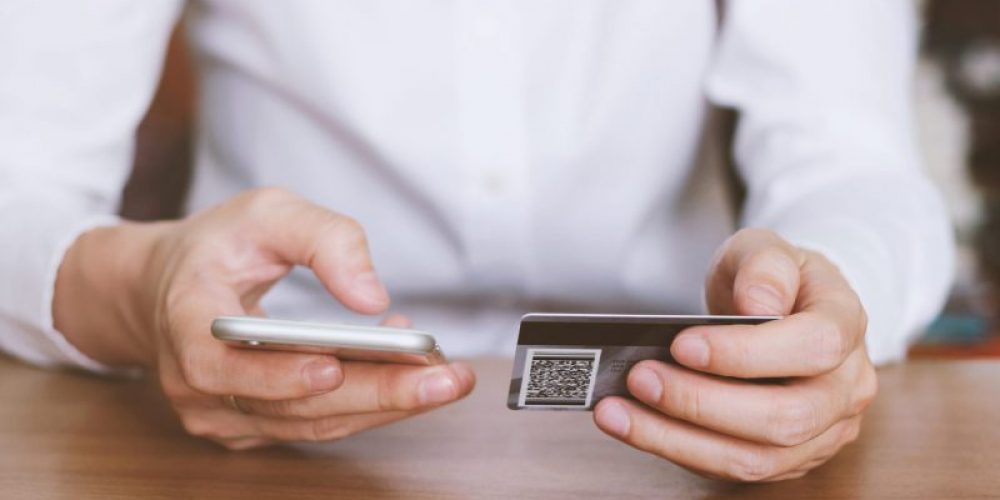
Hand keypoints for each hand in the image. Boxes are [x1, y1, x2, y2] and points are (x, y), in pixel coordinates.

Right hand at [54, 188, 474, 448]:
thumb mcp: (268, 213)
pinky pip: (316, 423)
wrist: (168, 286)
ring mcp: (222, 413)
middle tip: (445, 378)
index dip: (276, 375)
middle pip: (291, 405)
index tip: (333, 369)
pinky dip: (367, 400)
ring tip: (445, 376)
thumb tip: (371, 297)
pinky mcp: (251, 425)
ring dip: (385, 402)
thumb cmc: (218, 246)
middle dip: (375, 394)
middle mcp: (195, 383)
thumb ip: (323, 238)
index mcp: (185, 321)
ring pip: (312, 423)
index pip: (220, 365)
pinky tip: (410, 372)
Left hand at [593, 228, 876, 481]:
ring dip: (677, 439)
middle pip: (784, 418)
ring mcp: (821, 432)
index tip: (682, 344)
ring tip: (618, 412)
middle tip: (639, 378)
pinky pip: (731, 468)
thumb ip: (765, 265)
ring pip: (755, 458)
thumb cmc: (772, 278)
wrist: (781, 306)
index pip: (812, 348)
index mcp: (846, 326)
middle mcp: (845, 388)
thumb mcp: (766, 248)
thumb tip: (757, 303)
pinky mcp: (786, 458)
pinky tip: (631, 424)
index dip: (746, 353)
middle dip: (701, 403)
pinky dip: (675, 448)